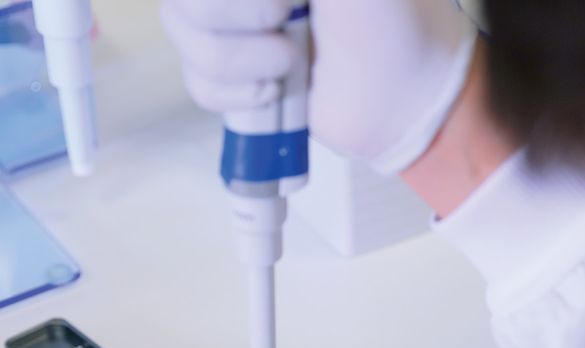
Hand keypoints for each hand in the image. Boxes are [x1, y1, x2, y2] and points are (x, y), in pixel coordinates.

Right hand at [160, 0, 477, 172]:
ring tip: (290, 63)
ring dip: (237, 60)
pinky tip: (274, 92)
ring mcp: (232, 18)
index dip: (238, 3)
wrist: (404, 101)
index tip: (283, 4)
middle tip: (289, 24)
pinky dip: (232, 95)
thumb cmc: (393, 25)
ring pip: (181, 30)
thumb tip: (265, 1)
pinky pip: (195, 78)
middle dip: (235, 18)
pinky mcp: (234, 69)